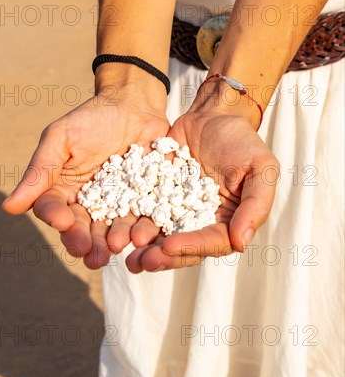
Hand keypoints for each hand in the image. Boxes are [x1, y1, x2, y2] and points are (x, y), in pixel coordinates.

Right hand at [2, 81, 168, 268]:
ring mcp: (119, 204)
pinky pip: (143, 218)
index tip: (62, 221)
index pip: (54, 209)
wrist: (133, 104)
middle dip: (86, 242)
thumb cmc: (91, 118)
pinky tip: (142, 236)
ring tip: (116, 246)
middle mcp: (89, 202)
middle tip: (90, 254)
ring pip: (113, 228)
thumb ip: (40, 171)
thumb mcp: (61, 138)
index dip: (57, 218)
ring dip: (113, 240)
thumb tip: (9, 207)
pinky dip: (143, 228)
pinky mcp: (145, 200)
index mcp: (64, 190)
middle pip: (83, 228)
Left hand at [126, 110, 278, 272]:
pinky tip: (115, 223)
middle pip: (182, 245)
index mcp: (227, 221)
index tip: (169, 247)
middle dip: (161, 255)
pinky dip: (130, 217)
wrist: (215, 115)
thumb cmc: (244, 141)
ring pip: (159, 232)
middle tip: (141, 261)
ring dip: (142, 244)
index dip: (191, 247)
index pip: (211, 242)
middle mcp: (200, 220)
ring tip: (123, 249)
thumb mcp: (262, 168)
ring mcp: (176, 207)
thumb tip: (241, 243)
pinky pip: (143, 207)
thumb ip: (255, 205)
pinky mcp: (157, 193)